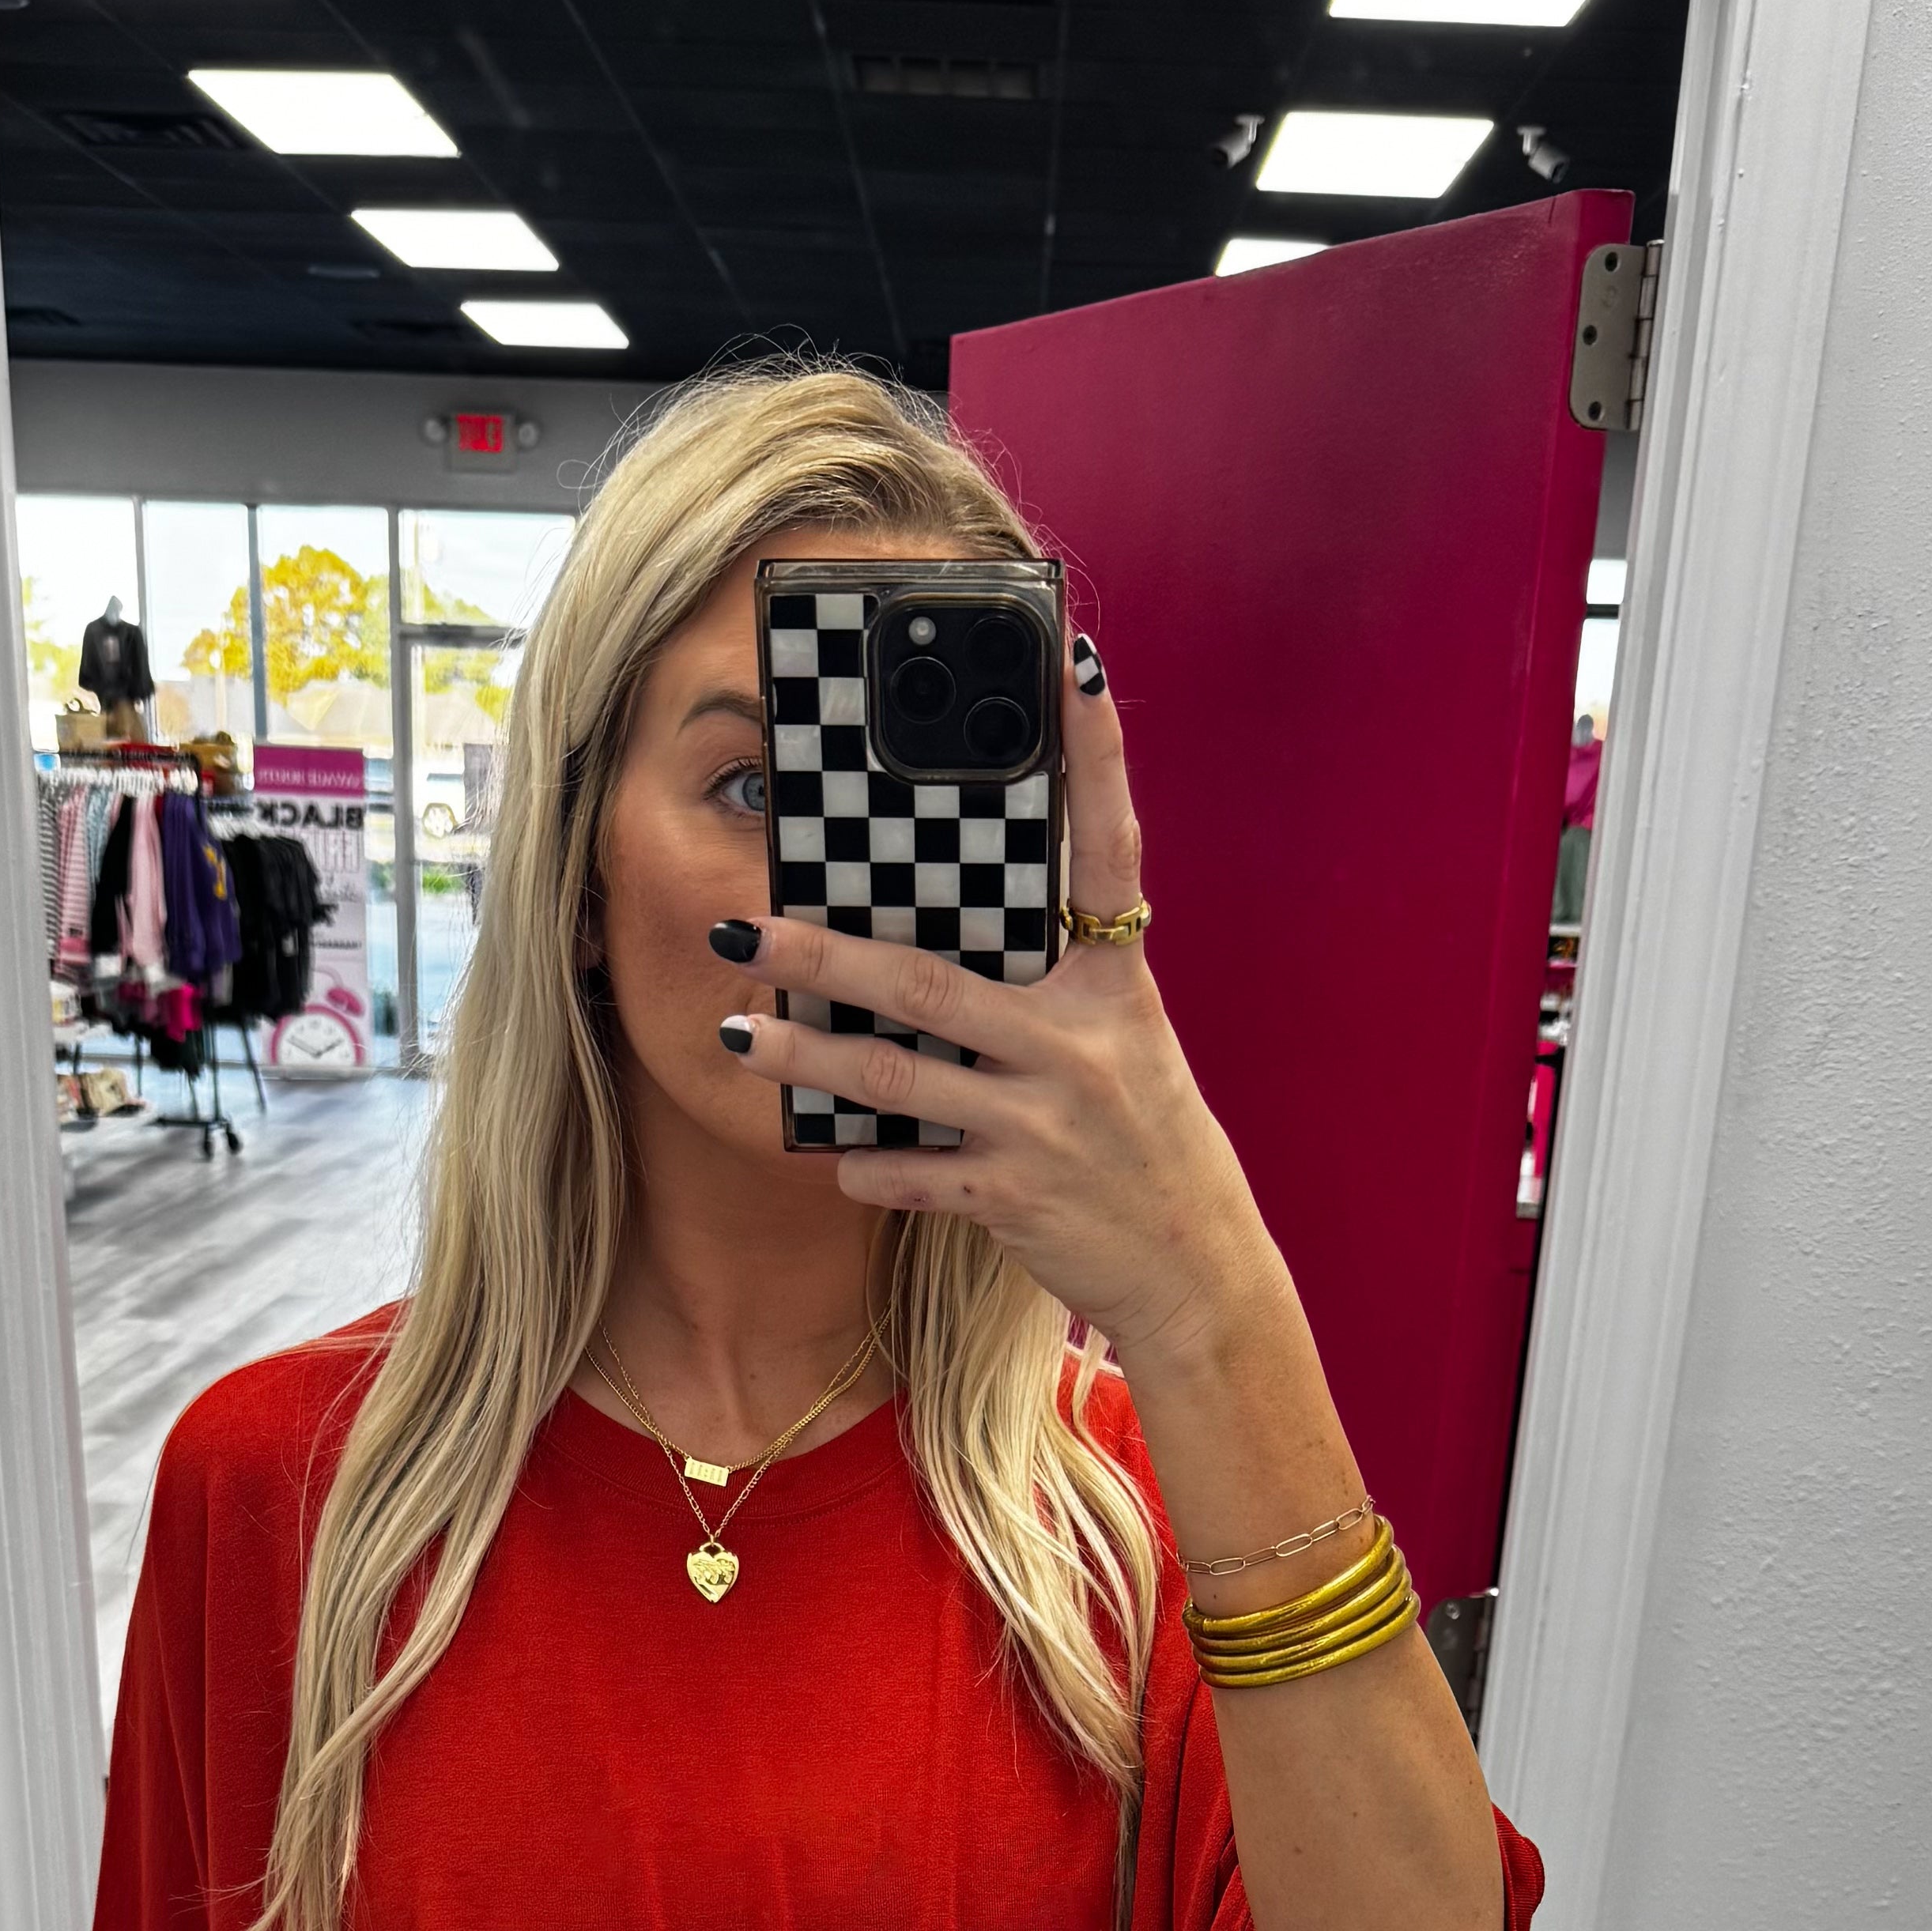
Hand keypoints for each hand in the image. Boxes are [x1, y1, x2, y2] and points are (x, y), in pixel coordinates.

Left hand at [719, 642, 1281, 1367]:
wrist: (1193, 1262)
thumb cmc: (1142, 1138)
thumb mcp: (1121, 1042)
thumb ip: (1050, 986)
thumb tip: (935, 947)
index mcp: (1115, 987)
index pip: (1109, 850)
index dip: (1097, 757)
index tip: (1076, 667)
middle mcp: (1080, 1045)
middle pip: (930, 984)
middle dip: (826, 954)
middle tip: (747, 926)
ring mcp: (1045, 1123)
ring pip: (897, 1081)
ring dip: (808, 1059)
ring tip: (738, 1035)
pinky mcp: (1017, 1195)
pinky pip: (914, 1175)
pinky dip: (867, 1167)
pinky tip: (830, 1157)